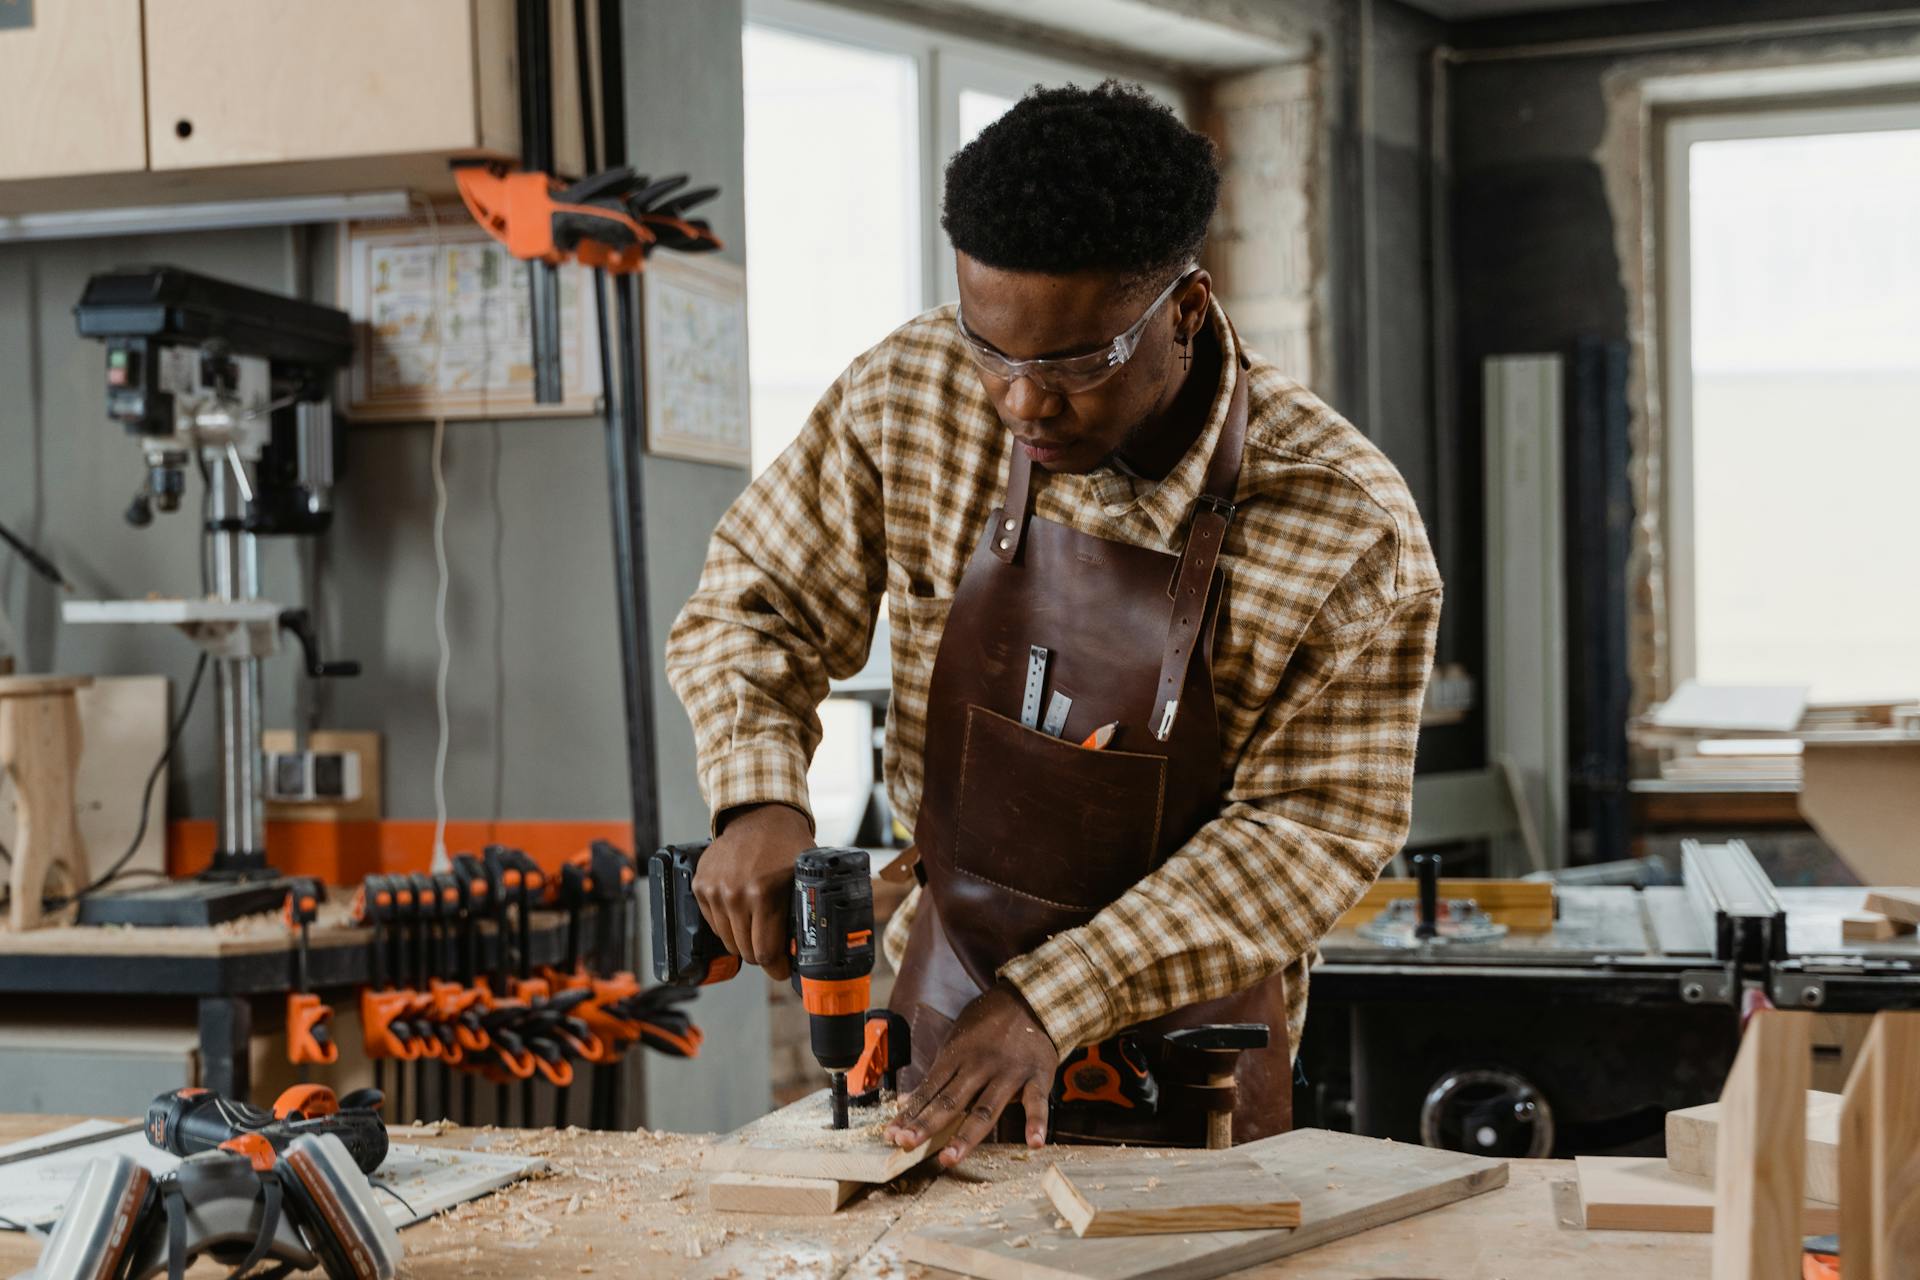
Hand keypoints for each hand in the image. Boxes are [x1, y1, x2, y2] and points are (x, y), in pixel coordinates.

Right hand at [694, 803, 812, 979]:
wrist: (759, 817)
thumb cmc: (786, 847)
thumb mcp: (804, 878)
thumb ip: (802, 913)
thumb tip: (804, 951)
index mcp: (764, 894)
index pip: (765, 953)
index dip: (776, 968)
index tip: (782, 970)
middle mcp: (735, 894)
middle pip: (745, 951)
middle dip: (762, 954)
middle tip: (773, 947)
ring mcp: (714, 890)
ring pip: (728, 941)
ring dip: (743, 939)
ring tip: (757, 925)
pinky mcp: (700, 886)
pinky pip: (713, 924)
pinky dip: (727, 924)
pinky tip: (741, 910)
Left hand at [884, 982, 1055, 1167]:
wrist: (1031, 997)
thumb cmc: (988, 1022)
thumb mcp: (957, 1040)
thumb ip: (937, 1075)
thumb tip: (905, 1103)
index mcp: (958, 1054)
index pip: (930, 1089)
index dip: (911, 1113)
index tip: (892, 1135)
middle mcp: (980, 1064)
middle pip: (950, 1100)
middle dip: (927, 1124)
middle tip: (906, 1144)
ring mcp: (1010, 1072)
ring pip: (985, 1108)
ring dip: (966, 1135)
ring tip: (949, 1158)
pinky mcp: (1038, 1075)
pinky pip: (1037, 1101)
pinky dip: (1036, 1122)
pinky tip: (1034, 1143)